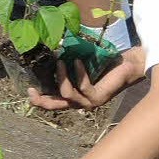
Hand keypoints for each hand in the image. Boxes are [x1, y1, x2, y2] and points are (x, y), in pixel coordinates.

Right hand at [26, 46, 145, 112]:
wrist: (129, 65)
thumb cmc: (106, 62)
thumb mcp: (82, 63)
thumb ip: (69, 63)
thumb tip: (51, 51)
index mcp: (75, 95)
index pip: (54, 102)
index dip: (40, 100)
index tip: (29, 90)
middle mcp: (80, 102)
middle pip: (56, 106)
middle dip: (42, 101)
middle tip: (32, 90)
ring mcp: (89, 102)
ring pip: (67, 94)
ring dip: (61, 78)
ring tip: (61, 61)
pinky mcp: (98, 98)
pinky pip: (83, 87)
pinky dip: (78, 74)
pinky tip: (78, 62)